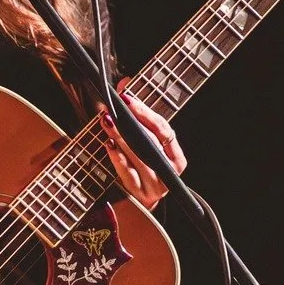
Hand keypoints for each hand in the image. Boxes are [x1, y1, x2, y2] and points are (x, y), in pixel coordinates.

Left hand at [97, 81, 186, 209]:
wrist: (142, 201)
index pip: (164, 130)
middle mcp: (170, 172)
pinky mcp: (141, 195)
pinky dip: (118, 159)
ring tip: (107, 122)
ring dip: (120, 138)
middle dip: (129, 124)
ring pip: (139, 158)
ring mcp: (156, 186)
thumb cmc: (143, 165)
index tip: (127, 100)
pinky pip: (128, 175)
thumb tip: (124, 82)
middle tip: (111, 109)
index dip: (145, 113)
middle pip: (151, 144)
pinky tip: (109, 145)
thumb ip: (137, 113)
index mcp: (176, 157)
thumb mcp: (144, 140)